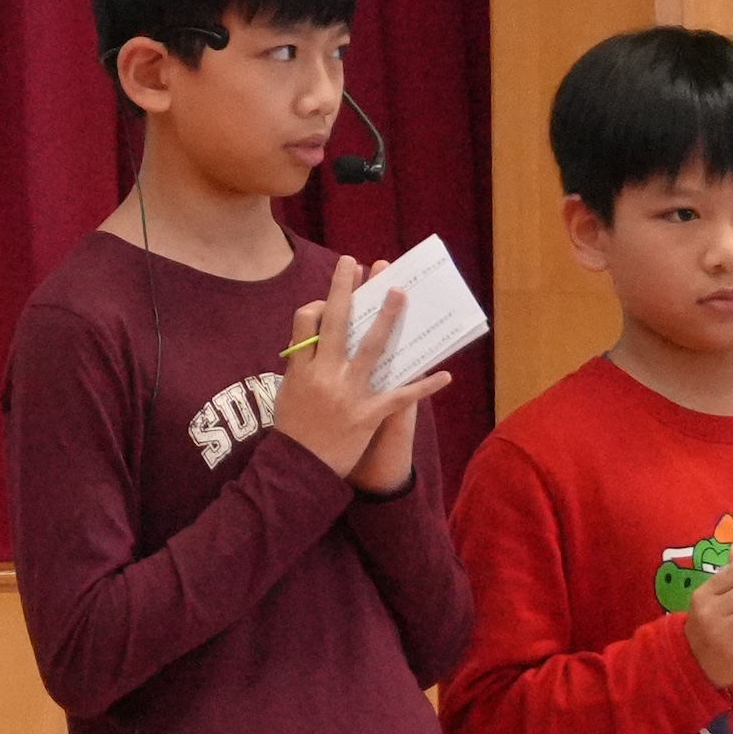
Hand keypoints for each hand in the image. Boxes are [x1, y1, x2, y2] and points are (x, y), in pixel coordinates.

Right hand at [274, 256, 450, 478]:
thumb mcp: (288, 391)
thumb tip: (318, 337)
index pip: (305, 322)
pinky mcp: (368, 415)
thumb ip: (303, 364)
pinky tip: (444, 375)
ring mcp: (348, 394)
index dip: (317, 305)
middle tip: (355, 263)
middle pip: (336, 322)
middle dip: (346, 289)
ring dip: (387, 319)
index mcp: (301, 369)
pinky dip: (424, 386)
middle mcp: (325, 375)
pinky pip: (400, 396)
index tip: (326, 300)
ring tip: (400, 293)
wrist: (298, 470)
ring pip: (371, 348)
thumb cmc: (293, 430)